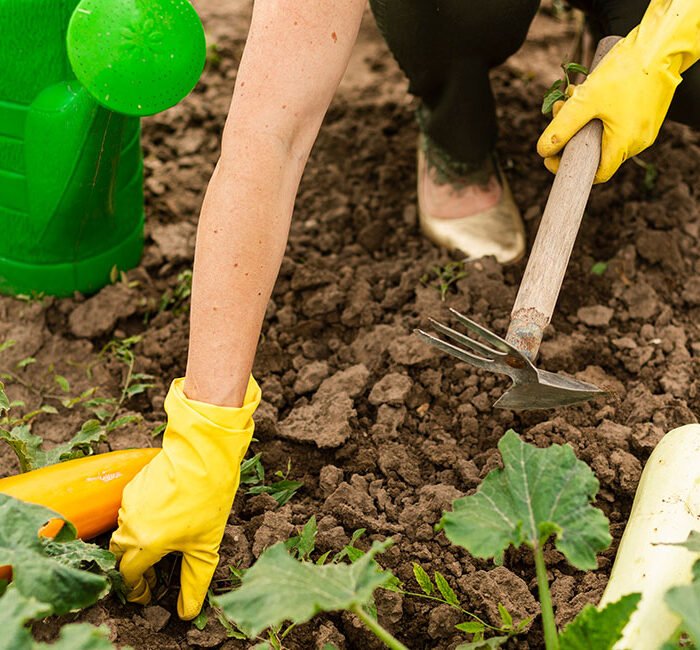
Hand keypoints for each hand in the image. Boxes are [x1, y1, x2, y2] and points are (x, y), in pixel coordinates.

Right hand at [110, 376, 260, 618]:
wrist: (205, 456)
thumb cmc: (208, 500)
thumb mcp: (206, 547)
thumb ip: (194, 582)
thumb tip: (187, 612)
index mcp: (144, 544)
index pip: (128, 575)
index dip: (136, 588)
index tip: (147, 593)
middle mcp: (129, 525)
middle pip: (120, 554)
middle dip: (133, 567)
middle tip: (153, 574)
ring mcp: (129, 503)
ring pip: (125, 531)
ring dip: (138, 542)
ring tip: (162, 543)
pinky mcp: (134, 486)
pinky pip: (131, 510)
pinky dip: (142, 520)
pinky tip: (164, 516)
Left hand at [538, 0, 699, 182]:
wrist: (661, 45)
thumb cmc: (625, 73)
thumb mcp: (585, 101)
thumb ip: (562, 128)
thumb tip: (543, 151)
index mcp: (624, 145)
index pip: (596, 174)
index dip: (569, 168)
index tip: (550, 157)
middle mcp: (638, 142)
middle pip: (595, 151)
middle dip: (570, 134)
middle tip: (558, 110)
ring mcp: (645, 128)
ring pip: (604, 133)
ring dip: (581, 118)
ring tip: (571, 95)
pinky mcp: (647, 114)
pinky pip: (618, 122)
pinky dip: (598, 112)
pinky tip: (587, 91)